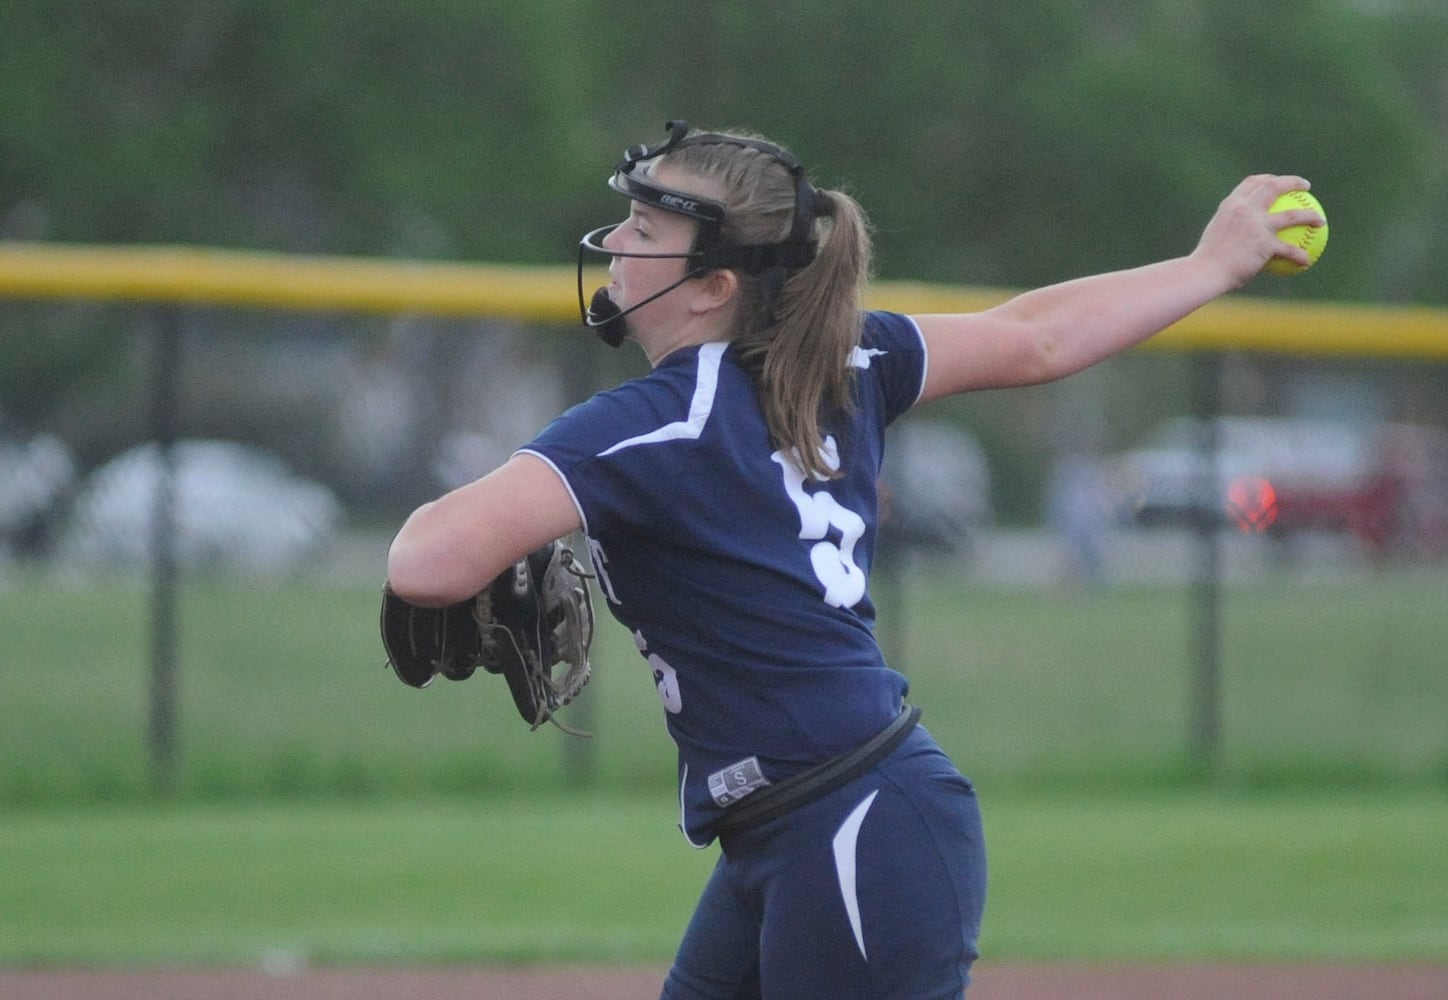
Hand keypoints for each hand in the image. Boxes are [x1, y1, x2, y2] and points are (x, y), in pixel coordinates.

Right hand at [1193, 174, 1323, 289]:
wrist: (1204, 272)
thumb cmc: (1206, 261)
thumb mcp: (1214, 237)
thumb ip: (1229, 230)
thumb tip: (1238, 236)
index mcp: (1231, 205)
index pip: (1251, 183)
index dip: (1267, 179)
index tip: (1276, 181)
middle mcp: (1245, 209)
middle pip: (1274, 187)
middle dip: (1293, 182)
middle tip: (1306, 187)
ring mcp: (1256, 225)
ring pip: (1292, 214)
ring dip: (1310, 215)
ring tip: (1320, 220)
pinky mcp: (1265, 244)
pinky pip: (1289, 249)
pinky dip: (1299, 256)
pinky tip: (1306, 261)